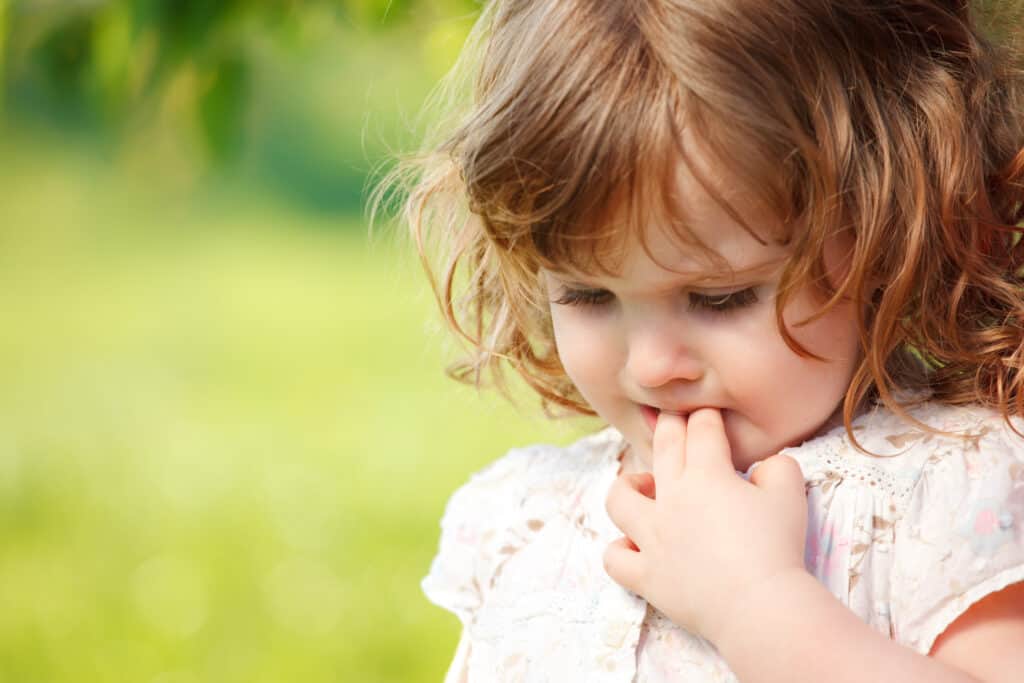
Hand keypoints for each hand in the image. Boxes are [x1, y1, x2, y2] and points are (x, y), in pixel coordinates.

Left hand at [603, 408, 809, 644]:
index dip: (706, 417)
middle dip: (668, 427)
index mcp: (707, 475)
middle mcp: (672, 499)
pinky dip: (621, 549)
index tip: (708, 415)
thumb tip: (766, 465)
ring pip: (619, 499)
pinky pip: (615, 558)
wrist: (759, 606)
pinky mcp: (647, 575)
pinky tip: (637, 544)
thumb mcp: (791, 495)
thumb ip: (779, 467)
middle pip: (663, 449)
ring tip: (646, 487)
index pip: (701, 430)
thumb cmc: (777, 548)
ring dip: (628, 486)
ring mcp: (653, 538)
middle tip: (674, 423)